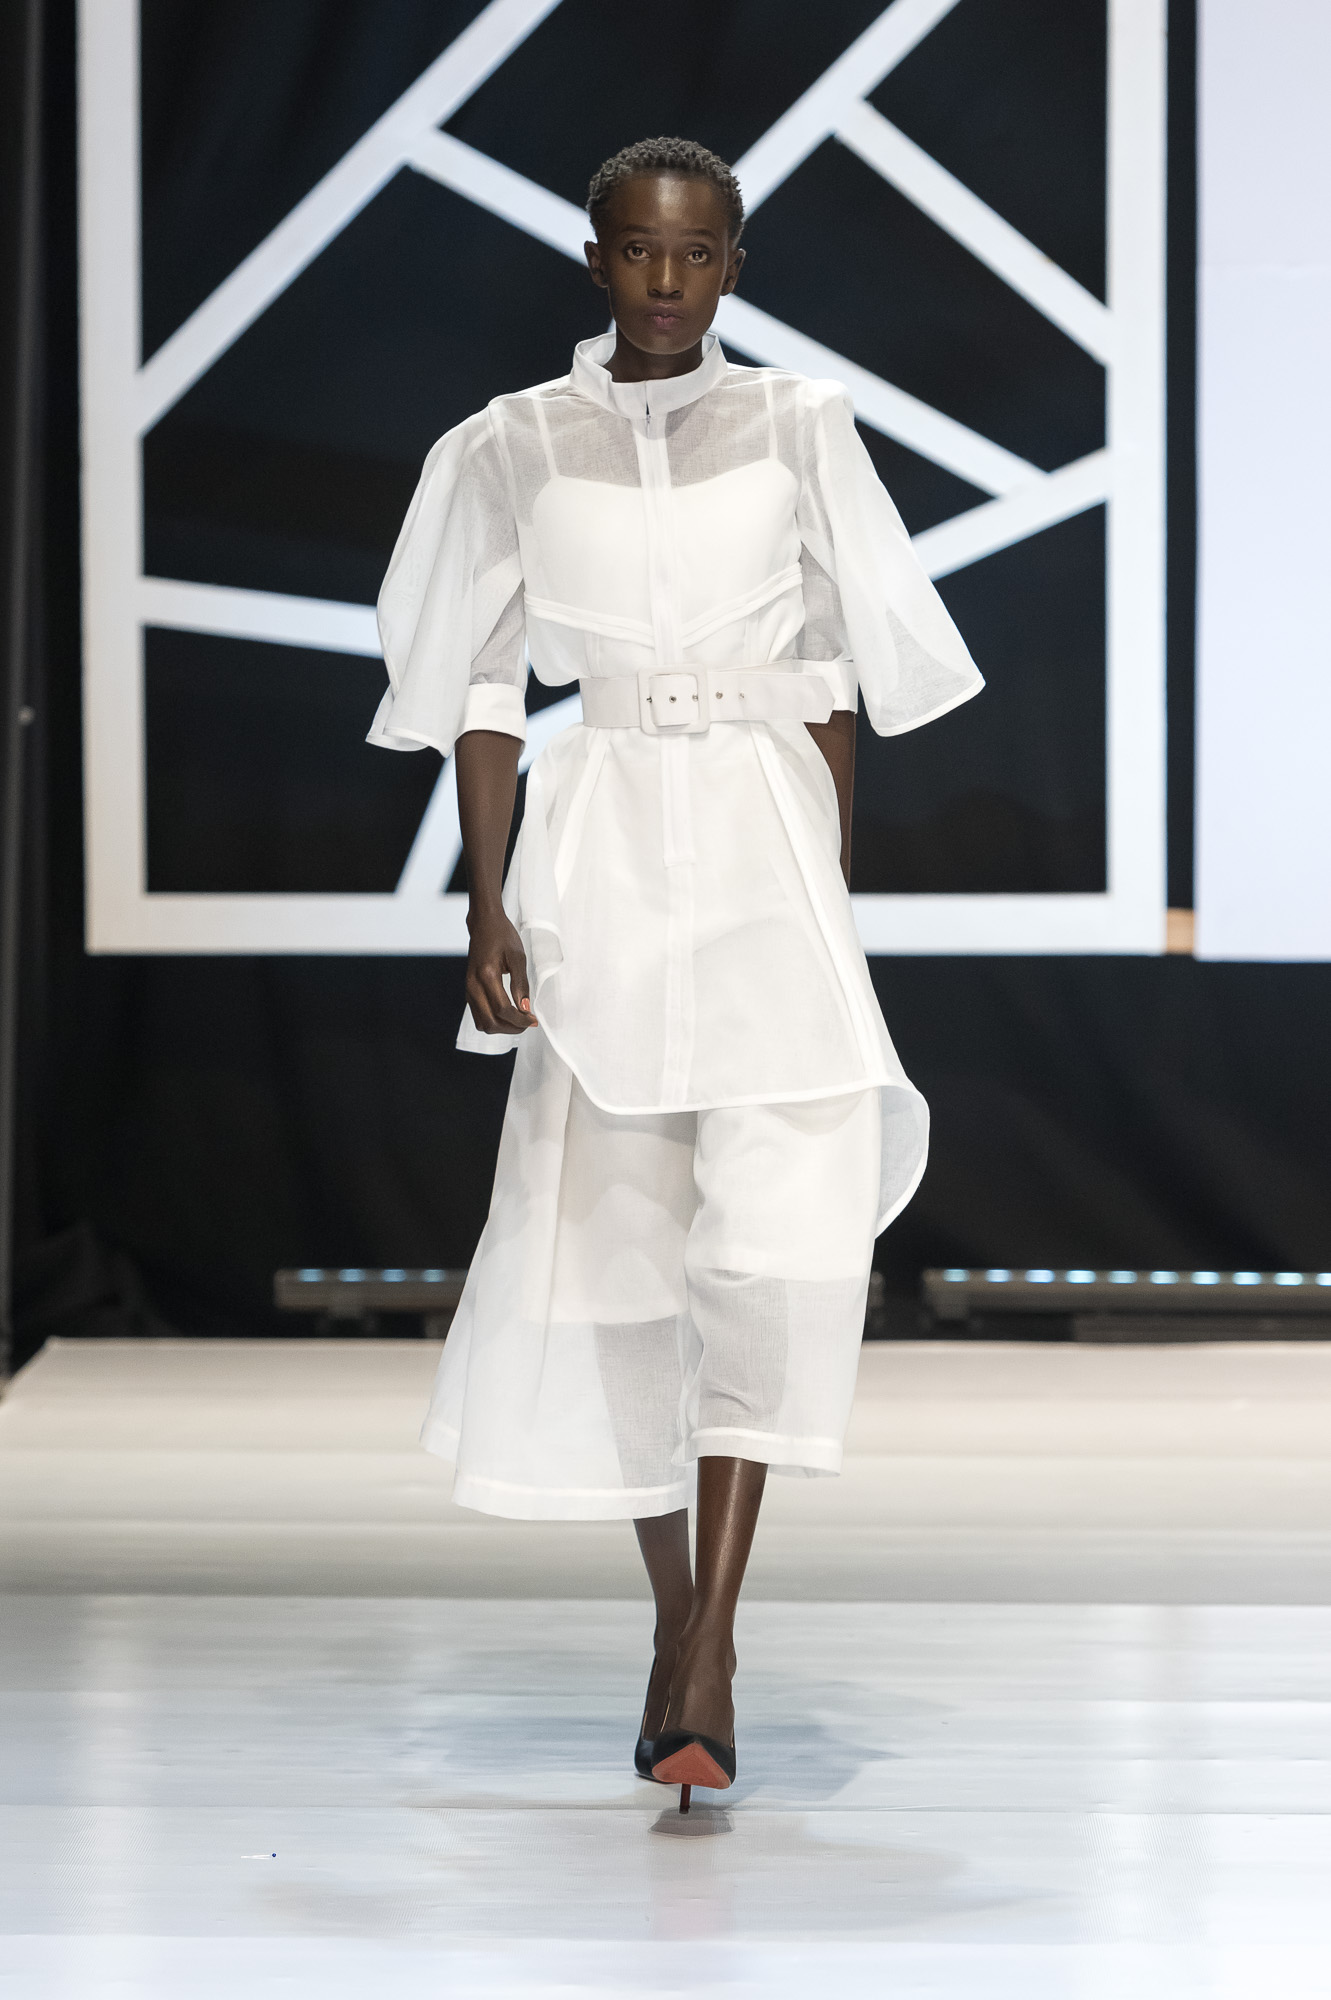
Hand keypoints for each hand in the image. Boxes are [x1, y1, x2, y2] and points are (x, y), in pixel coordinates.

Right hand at [466, 907, 536, 1034]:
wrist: (484, 925)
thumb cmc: (502, 936)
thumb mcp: (518, 957)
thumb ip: (521, 984)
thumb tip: (525, 1008)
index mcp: (486, 975)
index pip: (502, 1009)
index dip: (520, 1020)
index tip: (533, 1020)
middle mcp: (473, 985)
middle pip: (490, 1022)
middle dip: (511, 1028)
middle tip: (528, 1023)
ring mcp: (468, 989)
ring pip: (482, 1023)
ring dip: (502, 1028)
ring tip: (519, 1021)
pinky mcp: (469, 991)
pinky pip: (479, 1016)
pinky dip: (493, 1021)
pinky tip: (508, 1015)